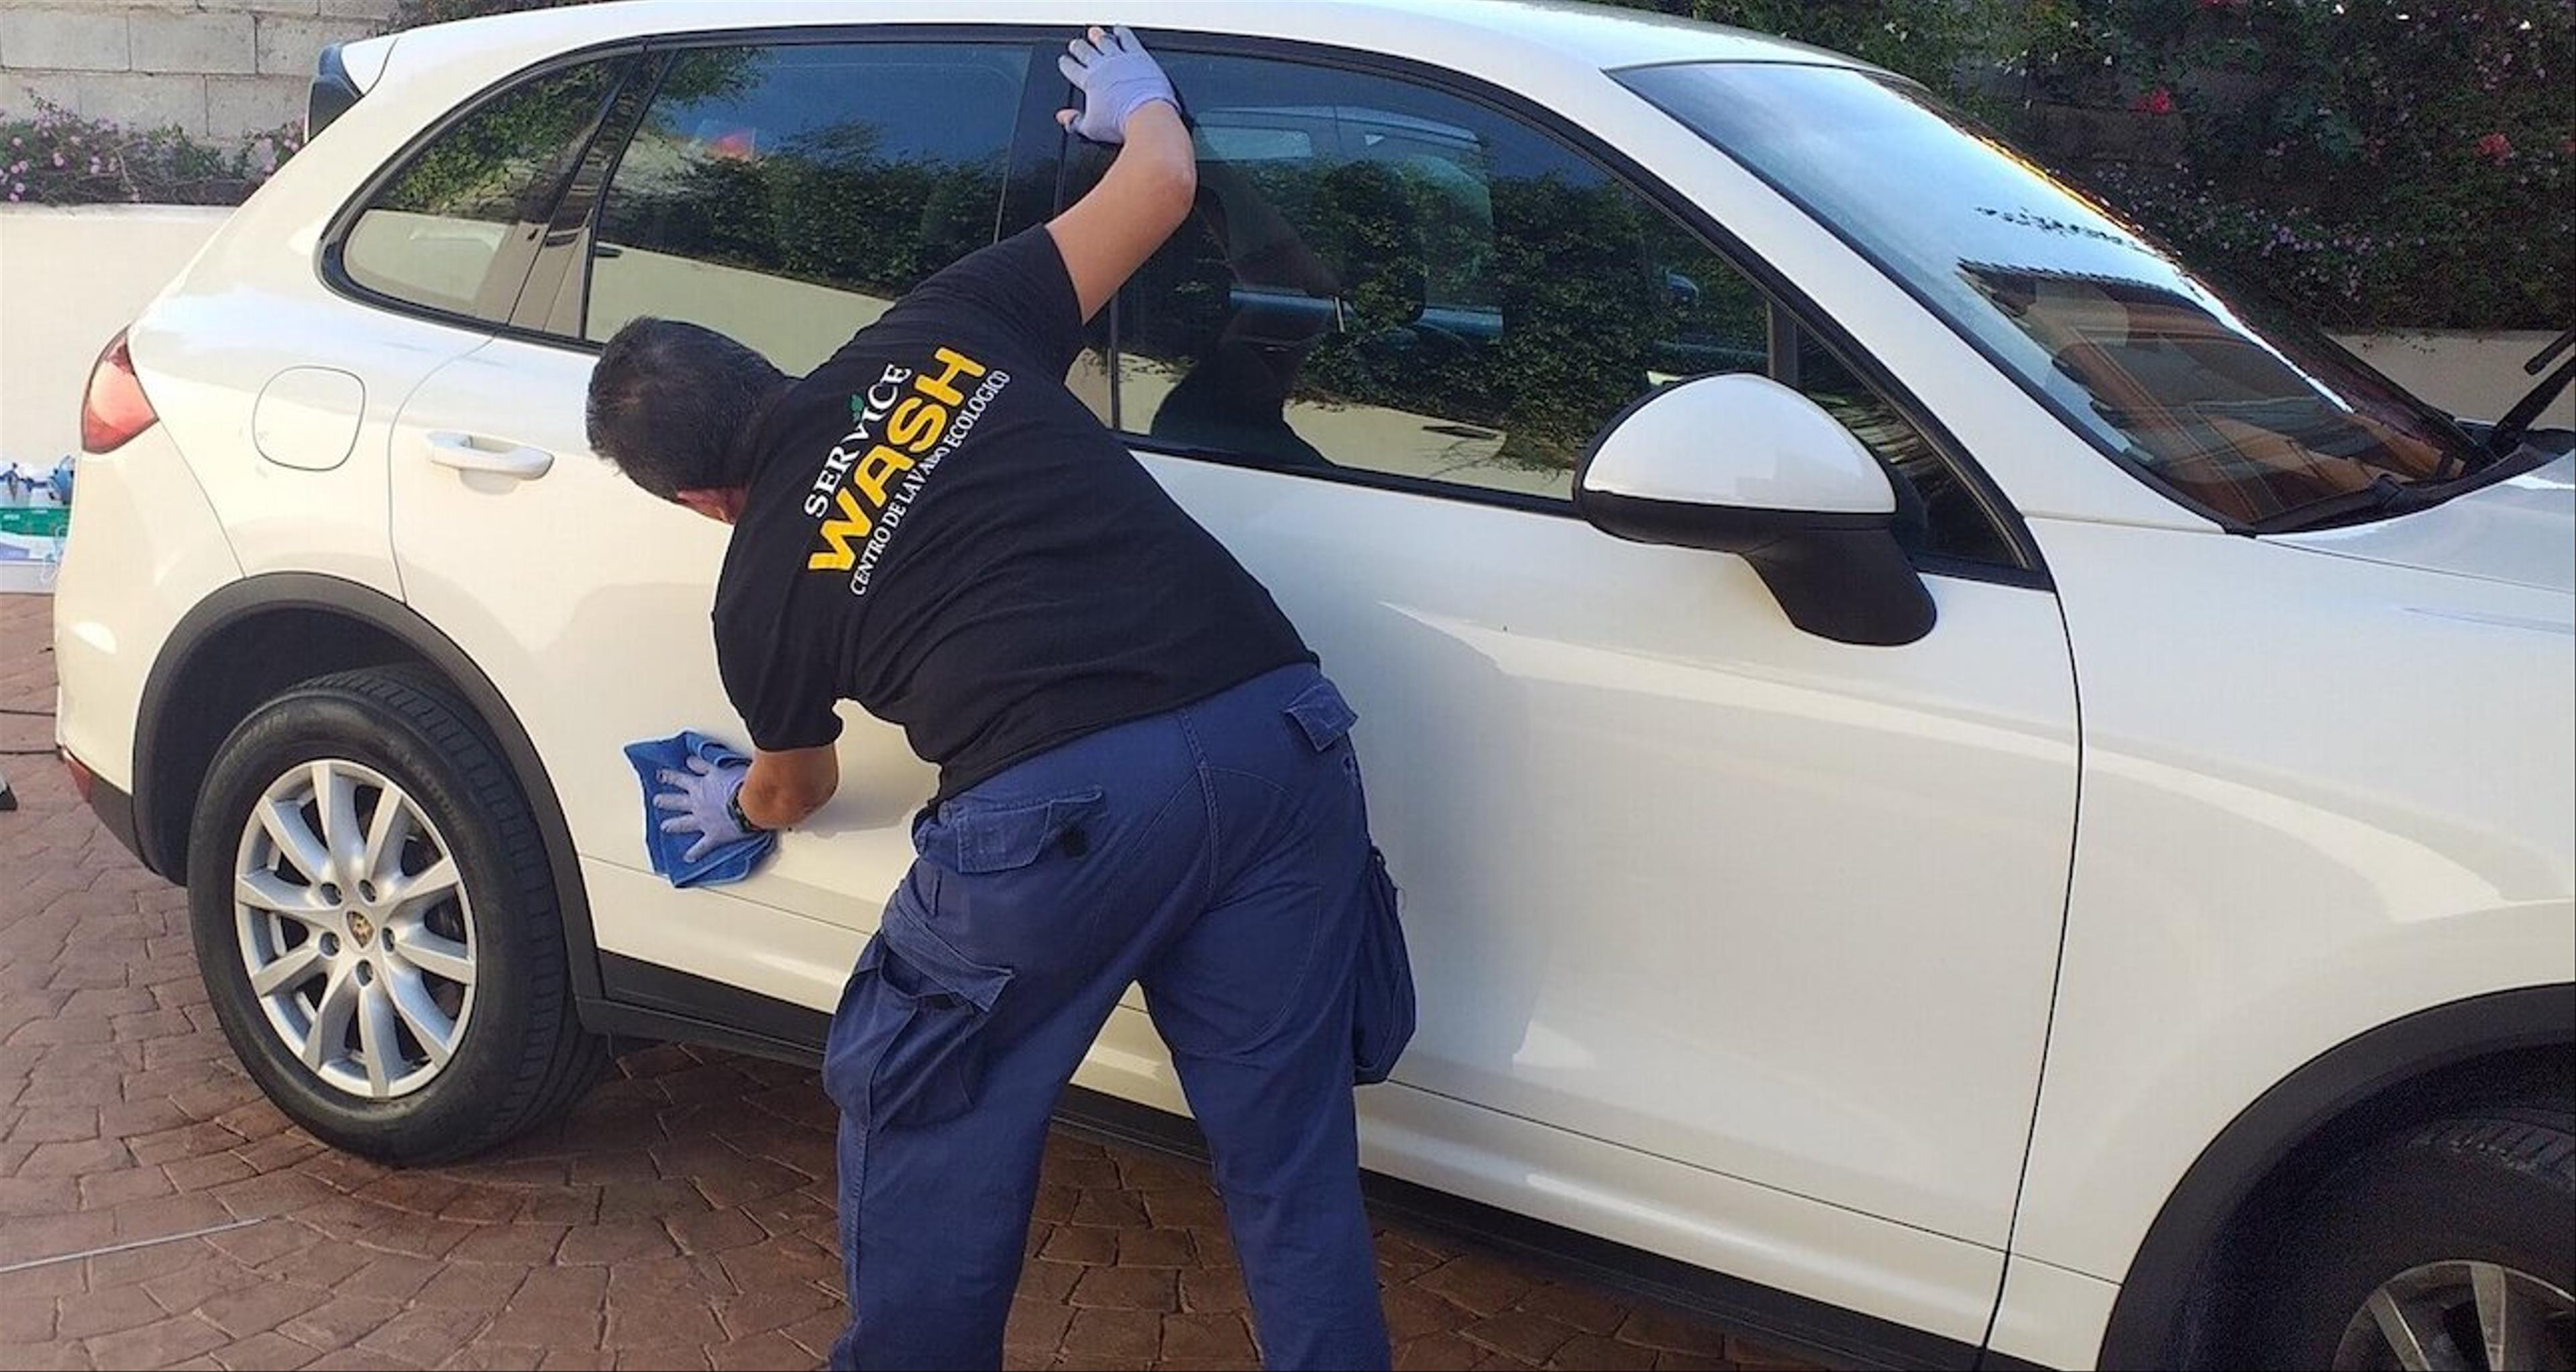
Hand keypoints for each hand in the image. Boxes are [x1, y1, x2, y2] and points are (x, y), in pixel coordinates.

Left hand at [653, 753, 754, 863]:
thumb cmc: (742, 784)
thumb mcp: (722, 768)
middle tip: (657, 800)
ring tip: (665, 827)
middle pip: (677, 802)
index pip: (681, 779)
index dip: (671, 777)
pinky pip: (702, 846)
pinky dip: (695, 852)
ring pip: (683, 823)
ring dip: (673, 825)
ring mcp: (703, 821)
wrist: (751, 805)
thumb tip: (690, 761)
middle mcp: (698, 804)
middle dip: (666, 801)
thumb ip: (706, 766)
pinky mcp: (713, 836)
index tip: (662, 775)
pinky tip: (688, 857)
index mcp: (700, 786)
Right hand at [1056, 24, 1175, 144]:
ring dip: (1098, 36)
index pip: (1072, 69)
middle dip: (1078, 47)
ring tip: (1094, 33)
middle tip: (1076, 44)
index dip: (1066, 64)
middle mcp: (1102, 66)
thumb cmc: (1122, 122)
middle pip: (1085, 51)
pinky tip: (1120, 31)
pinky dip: (1122, 33)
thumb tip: (1063, 118)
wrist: (1146, 115)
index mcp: (1089, 81)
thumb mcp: (1092, 129)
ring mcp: (1120, 59)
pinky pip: (1127, 39)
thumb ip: (1075, 122)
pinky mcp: (1138, 56)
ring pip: (1104, 41)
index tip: (1064, 61)